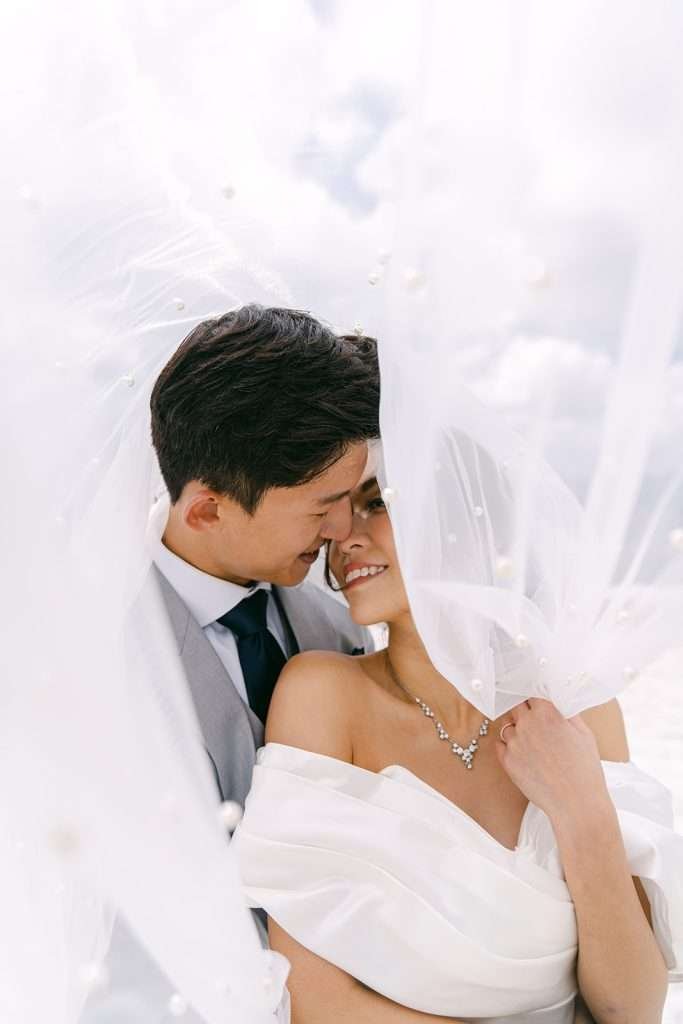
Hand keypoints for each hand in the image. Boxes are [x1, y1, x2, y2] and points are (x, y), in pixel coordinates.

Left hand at [495, 699, 609, 826]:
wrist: (576, 803)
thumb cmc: (585, 770)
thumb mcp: (584, 733)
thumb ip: (567, 712)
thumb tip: (557, 701)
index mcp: (547, 713)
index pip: (531, 692)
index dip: (534, 696)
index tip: (535, 700)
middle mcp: (527, 724)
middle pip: (516, 706)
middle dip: (523, 710)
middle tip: (533, 720)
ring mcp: (514, 742)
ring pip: (507, 725)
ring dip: (516, 729)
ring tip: (532, 742)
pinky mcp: (507, 761)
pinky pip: (500, 744)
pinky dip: (508, 746)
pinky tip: (523, 753)